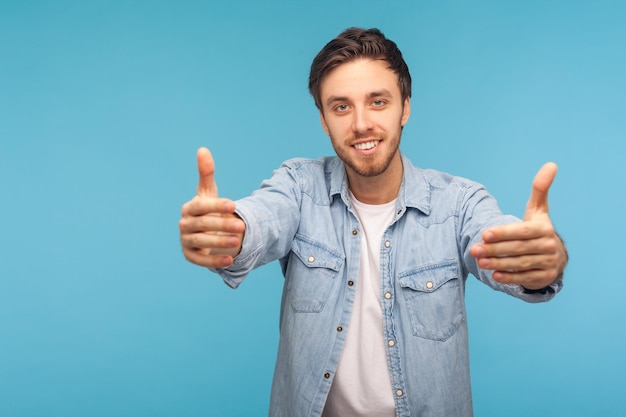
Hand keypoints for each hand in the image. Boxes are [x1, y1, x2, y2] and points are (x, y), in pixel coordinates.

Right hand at [179, 148, 245, 267]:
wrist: (206, 231)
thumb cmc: (209, 210)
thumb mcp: (209, 192)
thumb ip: (206, 173)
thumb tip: (202, 149)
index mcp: (190, 208)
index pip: (202, 206)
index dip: (217, 206)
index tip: (234, 205)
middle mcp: (185, 224)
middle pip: (203, 225)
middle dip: (222, 225)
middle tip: (242, 225)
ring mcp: (186, 241)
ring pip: (201, 242)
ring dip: (219, 242)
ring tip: (237, 242)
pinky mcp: (190, 256)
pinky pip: (201, 260)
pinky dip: (215, 261)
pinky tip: (231, 260)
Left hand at [470, 162, 567, 289]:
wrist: (556, 256)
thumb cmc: (539, 229)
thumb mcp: (539, 210)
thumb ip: (540, 189)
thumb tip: (551, 164)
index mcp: (544, 228)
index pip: (521, 231)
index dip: (503, 233)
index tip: (484, 234)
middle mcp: (548, 246)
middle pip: (517, 249)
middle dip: (494, 249)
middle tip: (473, 249)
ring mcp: (548, 263)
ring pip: (519, 264)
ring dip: (498, 263)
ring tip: (479, 262)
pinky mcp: (544, 278)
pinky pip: (525, 278)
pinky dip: (510, 278)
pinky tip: (494, 276)